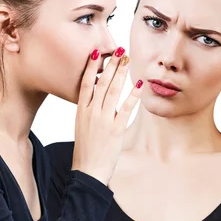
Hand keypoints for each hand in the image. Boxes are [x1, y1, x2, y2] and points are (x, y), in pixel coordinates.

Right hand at [72, 48, 141, 185]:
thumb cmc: (86, 151)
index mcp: (81, 111)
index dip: (92, 67)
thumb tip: (97, 101)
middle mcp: (91, 112)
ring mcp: (103, 120)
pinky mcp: (116, 129)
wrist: (88, 170)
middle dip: (111, 64)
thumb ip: (90, 112)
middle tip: (118, 50)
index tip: (98, 53)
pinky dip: (133, 95)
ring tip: (127, 60)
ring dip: (121, 73)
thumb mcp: (82, 127)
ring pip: (113, 91)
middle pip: (101, 83)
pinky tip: (139, 85)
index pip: (86, 83)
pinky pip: (126, 108)